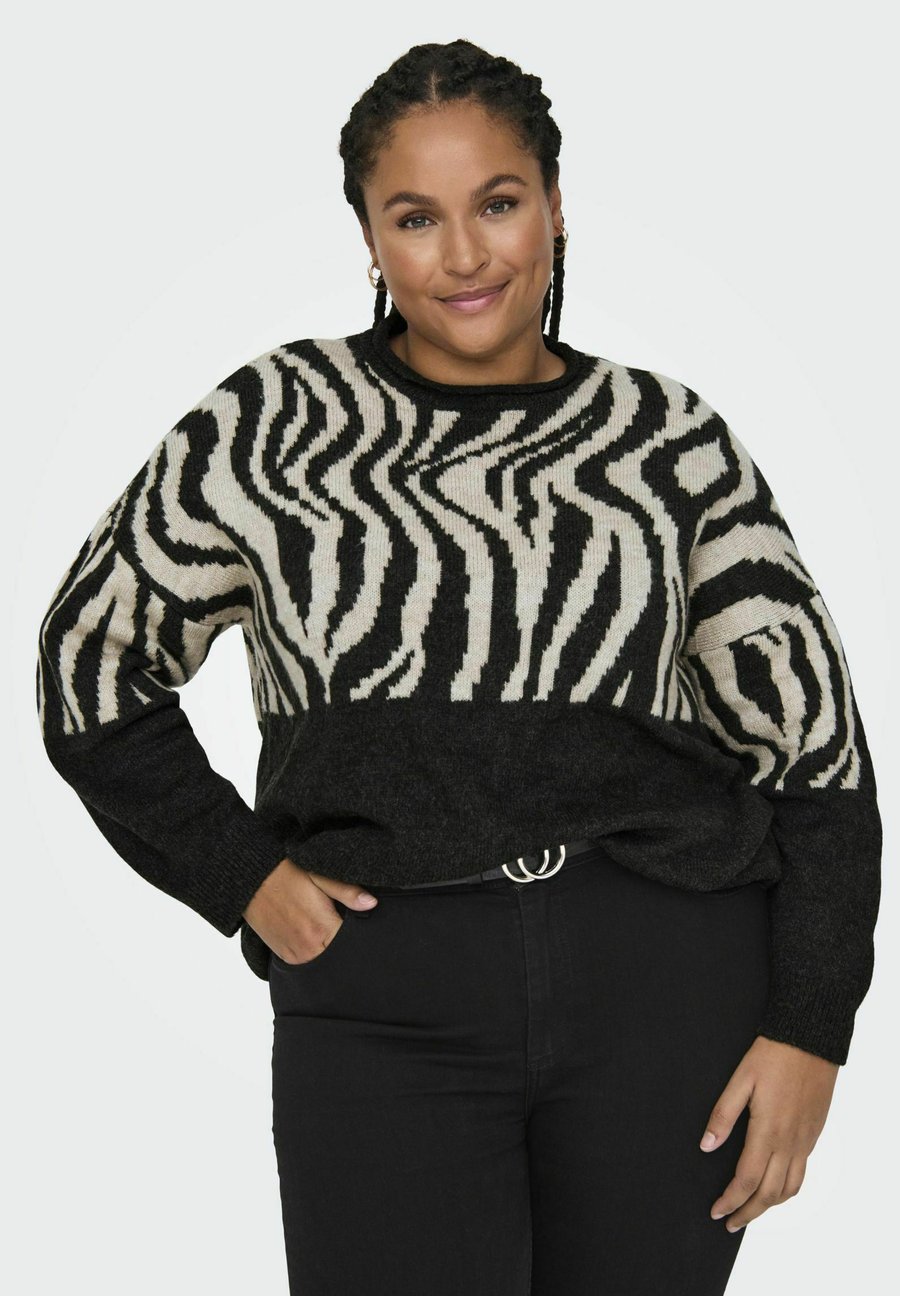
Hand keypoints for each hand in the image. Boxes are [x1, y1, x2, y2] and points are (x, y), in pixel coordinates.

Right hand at [242, 857, 378, 963]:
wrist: (251, 881)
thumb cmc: (286, 875)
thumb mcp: (319, 876)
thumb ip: (347, 892)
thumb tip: (372, 904)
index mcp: (322, 929)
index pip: (353, 946)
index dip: (362, 939)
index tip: (367, 932)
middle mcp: (309, 949)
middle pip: (340, 959)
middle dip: (348, 949)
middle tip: (350, 933)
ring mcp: (295, 956)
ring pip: (324, 965)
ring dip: (331, 954)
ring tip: (331, 934)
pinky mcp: (284, 957)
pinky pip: (307, 965)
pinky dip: (316, 956)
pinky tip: (318, 940)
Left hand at [700, 1035, 838, 1231]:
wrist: (811, 1040)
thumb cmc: (773, 1055)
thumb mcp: (740, 1080)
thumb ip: (723, 1115)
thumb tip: (706, 1146)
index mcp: (768, 1131)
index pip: (747, 1180)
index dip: (730, 1200)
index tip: (716, 1212)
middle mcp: (790, 1142)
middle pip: (769, 1194)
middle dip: (748, 1212)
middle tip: (729, 1222)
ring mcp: (805, 1140)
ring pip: (790, 1189)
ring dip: (769, 1206)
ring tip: (750, 1210)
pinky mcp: (814, 1134)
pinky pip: (802, 1173)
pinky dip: (786, 1189)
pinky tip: (774, 1185)